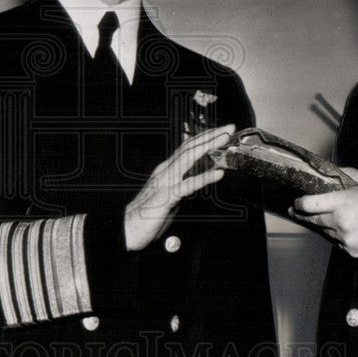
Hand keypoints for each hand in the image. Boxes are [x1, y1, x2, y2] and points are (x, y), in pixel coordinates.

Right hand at [124, 124, 233, 251]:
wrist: (127, 230)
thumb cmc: (147, 215)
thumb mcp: (169, 196)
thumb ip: (181, 186)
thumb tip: (196, 182)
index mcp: (166, 170)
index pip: (187, 148)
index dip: (205, 137)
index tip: (221, 130)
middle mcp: (165, 172)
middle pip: (190, 147)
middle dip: (211, 135)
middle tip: (229, 127)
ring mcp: (165, 183)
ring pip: (188, 158)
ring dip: (208, 147)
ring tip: (225, 139)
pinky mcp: (166, 198)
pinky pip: (188, 185)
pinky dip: (204, 178)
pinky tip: (218, 174)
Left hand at [289, 167, 357, 257]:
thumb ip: (349, 175)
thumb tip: (334, 172)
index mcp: (343, 204)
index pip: (309, 205)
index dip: (299, 203)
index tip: (296, 201)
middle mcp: (341, 223)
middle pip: (313, 220)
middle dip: (303, 215)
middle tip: (296, 210)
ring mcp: (346, 240)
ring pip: (325, 232)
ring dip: (322, 224)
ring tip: (320, 217)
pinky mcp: (353, 252)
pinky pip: (337, 242)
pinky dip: (337, 234)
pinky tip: (343, 227)